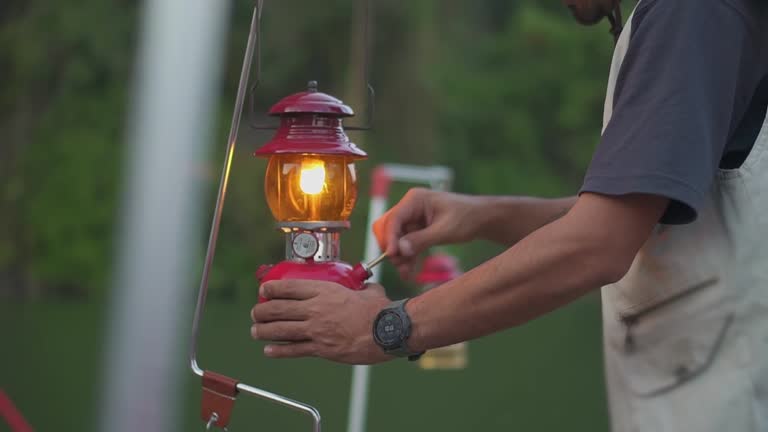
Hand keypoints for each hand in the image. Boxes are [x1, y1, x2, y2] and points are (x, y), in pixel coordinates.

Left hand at [250, 280, 392, 364]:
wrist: (388, 331)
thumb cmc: (380, 310)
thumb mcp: (368, 291)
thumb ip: (360, 288)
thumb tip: (365, 287)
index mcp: (325, 291)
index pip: (290, 287)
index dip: (272, 288)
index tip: (264, 290)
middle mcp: (316, 309)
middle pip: (279, 308)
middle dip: (262, 310)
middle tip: (257, 312)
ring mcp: (316, 330)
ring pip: (281, 330)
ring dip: (264, 330)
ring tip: (256, 331)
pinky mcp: (321, 349)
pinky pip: (294, 350)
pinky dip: (279, 350)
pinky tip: (269, 351)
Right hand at [373, 188, 479, 278]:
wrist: (481, 219)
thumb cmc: (466, 218)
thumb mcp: (445, 230)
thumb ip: (422, 239)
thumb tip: (400, 249)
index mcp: (415, 200)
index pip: (394, 219)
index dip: (390, 238)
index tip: (392, 255)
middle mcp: (410, 208)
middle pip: (389, 228)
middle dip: (392, 248)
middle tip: (399, 265)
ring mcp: (412, 219)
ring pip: (396, 239)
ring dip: (399, 256)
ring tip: (406, 273)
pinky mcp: (417, 230)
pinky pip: (405, 245)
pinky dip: (407, 257)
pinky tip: (409, 272)